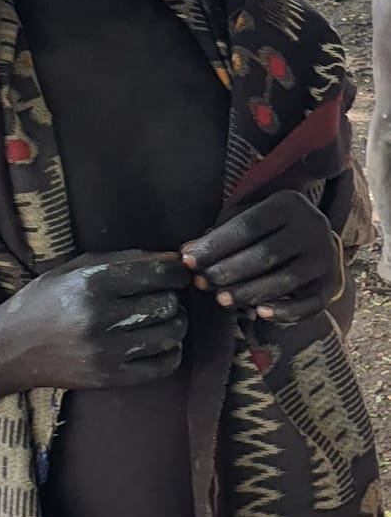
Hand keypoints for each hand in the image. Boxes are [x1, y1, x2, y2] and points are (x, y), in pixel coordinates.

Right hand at [6, 251, 189, 389]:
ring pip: (169, 335)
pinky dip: (171, 353)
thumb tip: (170, 260)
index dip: (176, 272)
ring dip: (175, 323)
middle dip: (172, 297)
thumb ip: (121, 260)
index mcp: (92, 284)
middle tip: (164, 296)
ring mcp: (106, 352)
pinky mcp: (109, 378)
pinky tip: (163, 343)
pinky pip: (161, 367)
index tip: (177, 273)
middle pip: (166, 304)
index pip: (157, 275)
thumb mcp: (73, 268)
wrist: (9, 348)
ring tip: (165, 318)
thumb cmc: (43, 301)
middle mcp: (101, 318)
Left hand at [181, 192, 341, 322]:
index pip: (247, 227)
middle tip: (202, 283)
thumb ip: (219, 233)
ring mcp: (324, 257)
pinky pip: (308, 303)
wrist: (315, 237)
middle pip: (265, 254)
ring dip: (249, 292)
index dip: (215, 246)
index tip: (188, 260)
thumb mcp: (248, 218)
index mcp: (289, 204)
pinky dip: (284, 311)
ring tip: (221, 299)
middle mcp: (312, 227)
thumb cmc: (269, 228)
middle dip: (229, 271)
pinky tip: (259, 313)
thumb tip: (186, 252)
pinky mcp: (330, 284)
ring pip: (285, 280)